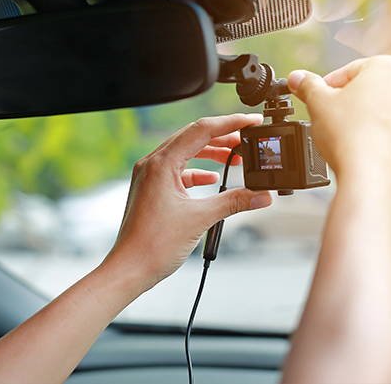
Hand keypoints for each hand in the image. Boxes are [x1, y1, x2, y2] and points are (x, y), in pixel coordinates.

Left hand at [105, 114, 272, 291]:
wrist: (129, 269)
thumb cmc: (152, 246)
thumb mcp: (200, 219)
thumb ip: (234, 202)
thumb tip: (261, 195)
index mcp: (161, 163)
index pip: (201, 130)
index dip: (230, 123)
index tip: (251, 121)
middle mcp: (152, 164)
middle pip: (193, 137)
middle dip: (223, 136)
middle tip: (247, 139)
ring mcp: (149, 176)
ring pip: (185, 152)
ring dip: (211, 153)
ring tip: (234, 157)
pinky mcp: (151, 189)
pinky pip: (178, 170)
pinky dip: (197, 171)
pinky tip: (212, 179)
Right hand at [288, 55, 390, 183]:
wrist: (368, 174)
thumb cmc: (347, 134)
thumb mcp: (317, 102)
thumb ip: (308, 85)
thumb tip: (298, 78)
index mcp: (389, 67)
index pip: (352, 71)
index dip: (331, 85)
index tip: (320, 98)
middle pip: (374, 90)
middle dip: (354, 102)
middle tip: (334, 117)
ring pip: (389, 113)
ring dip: (371, 120)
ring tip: (350, 135)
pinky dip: (385, 140)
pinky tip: (366, 148)